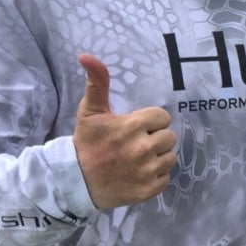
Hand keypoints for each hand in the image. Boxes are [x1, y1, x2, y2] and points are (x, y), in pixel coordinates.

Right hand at [73, 53, 176, 208]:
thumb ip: (96, 82)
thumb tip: (86, 55)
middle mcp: (143, 148)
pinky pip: (166, 177)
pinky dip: (155, 176)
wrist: (74, 181)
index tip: (135, 127)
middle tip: (136, 144)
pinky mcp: (148, 189)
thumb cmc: (86, 143)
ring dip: (158, 157)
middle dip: (155, 138)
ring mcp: (147, 170)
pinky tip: (139, 173)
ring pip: (170, 157)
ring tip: (138, 159)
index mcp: (133, 126)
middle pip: (169, 137)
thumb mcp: (90, 111)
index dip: (151, 121)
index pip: (162, 117)